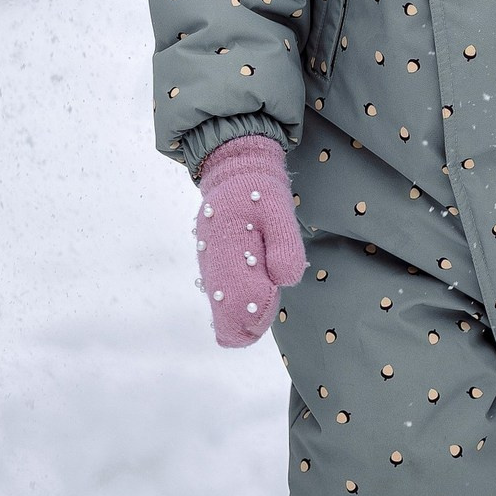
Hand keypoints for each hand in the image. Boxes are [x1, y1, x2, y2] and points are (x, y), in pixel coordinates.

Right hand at [195, 136, 306, 346]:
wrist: (236, 175)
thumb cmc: (259, 192)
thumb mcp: (278, 208)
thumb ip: (284, 244)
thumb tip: (284, 281)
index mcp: (226, 250)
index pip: (237, 302)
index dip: (258, 311)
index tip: (272, 293)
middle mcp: (213, 266)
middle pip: (227, 318)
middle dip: (251, 320)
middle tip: (268, 299)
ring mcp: (211, 271)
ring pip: (225, 312)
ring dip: (247, 311)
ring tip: (263, 290)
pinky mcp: (214, 271)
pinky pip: (225, 300)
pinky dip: (241, 301)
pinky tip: (256, 287)